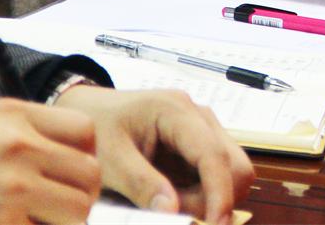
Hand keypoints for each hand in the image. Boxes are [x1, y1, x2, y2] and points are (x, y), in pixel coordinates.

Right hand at [0, 98, 100, 224]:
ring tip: (49, 216)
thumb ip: (32, 124)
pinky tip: (26, 223)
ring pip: (77, 212)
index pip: (86, 132)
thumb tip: (75, 146)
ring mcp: (13, 190)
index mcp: (18, 117)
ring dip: (69, 218)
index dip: (88, 151)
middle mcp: (21, 149)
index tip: (77, 163)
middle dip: (84, 191)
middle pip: (90, 175)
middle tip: (68, 198)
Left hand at [55, 86, 253, 224]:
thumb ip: (140, 184)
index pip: (214, 155)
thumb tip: (172, 211)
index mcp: (176, 111)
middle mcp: (199, 117)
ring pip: (230, 173)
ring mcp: (203, 130)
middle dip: (215, 198)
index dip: (219, 194)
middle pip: (235, 165)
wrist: (88, 111)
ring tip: (167, 204)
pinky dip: (200, 194)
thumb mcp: (109, 158)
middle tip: (178, 216)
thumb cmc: (96, 128)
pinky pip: (214, 176)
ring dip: (207, 198)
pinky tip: (170, 196)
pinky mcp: (199, 145)